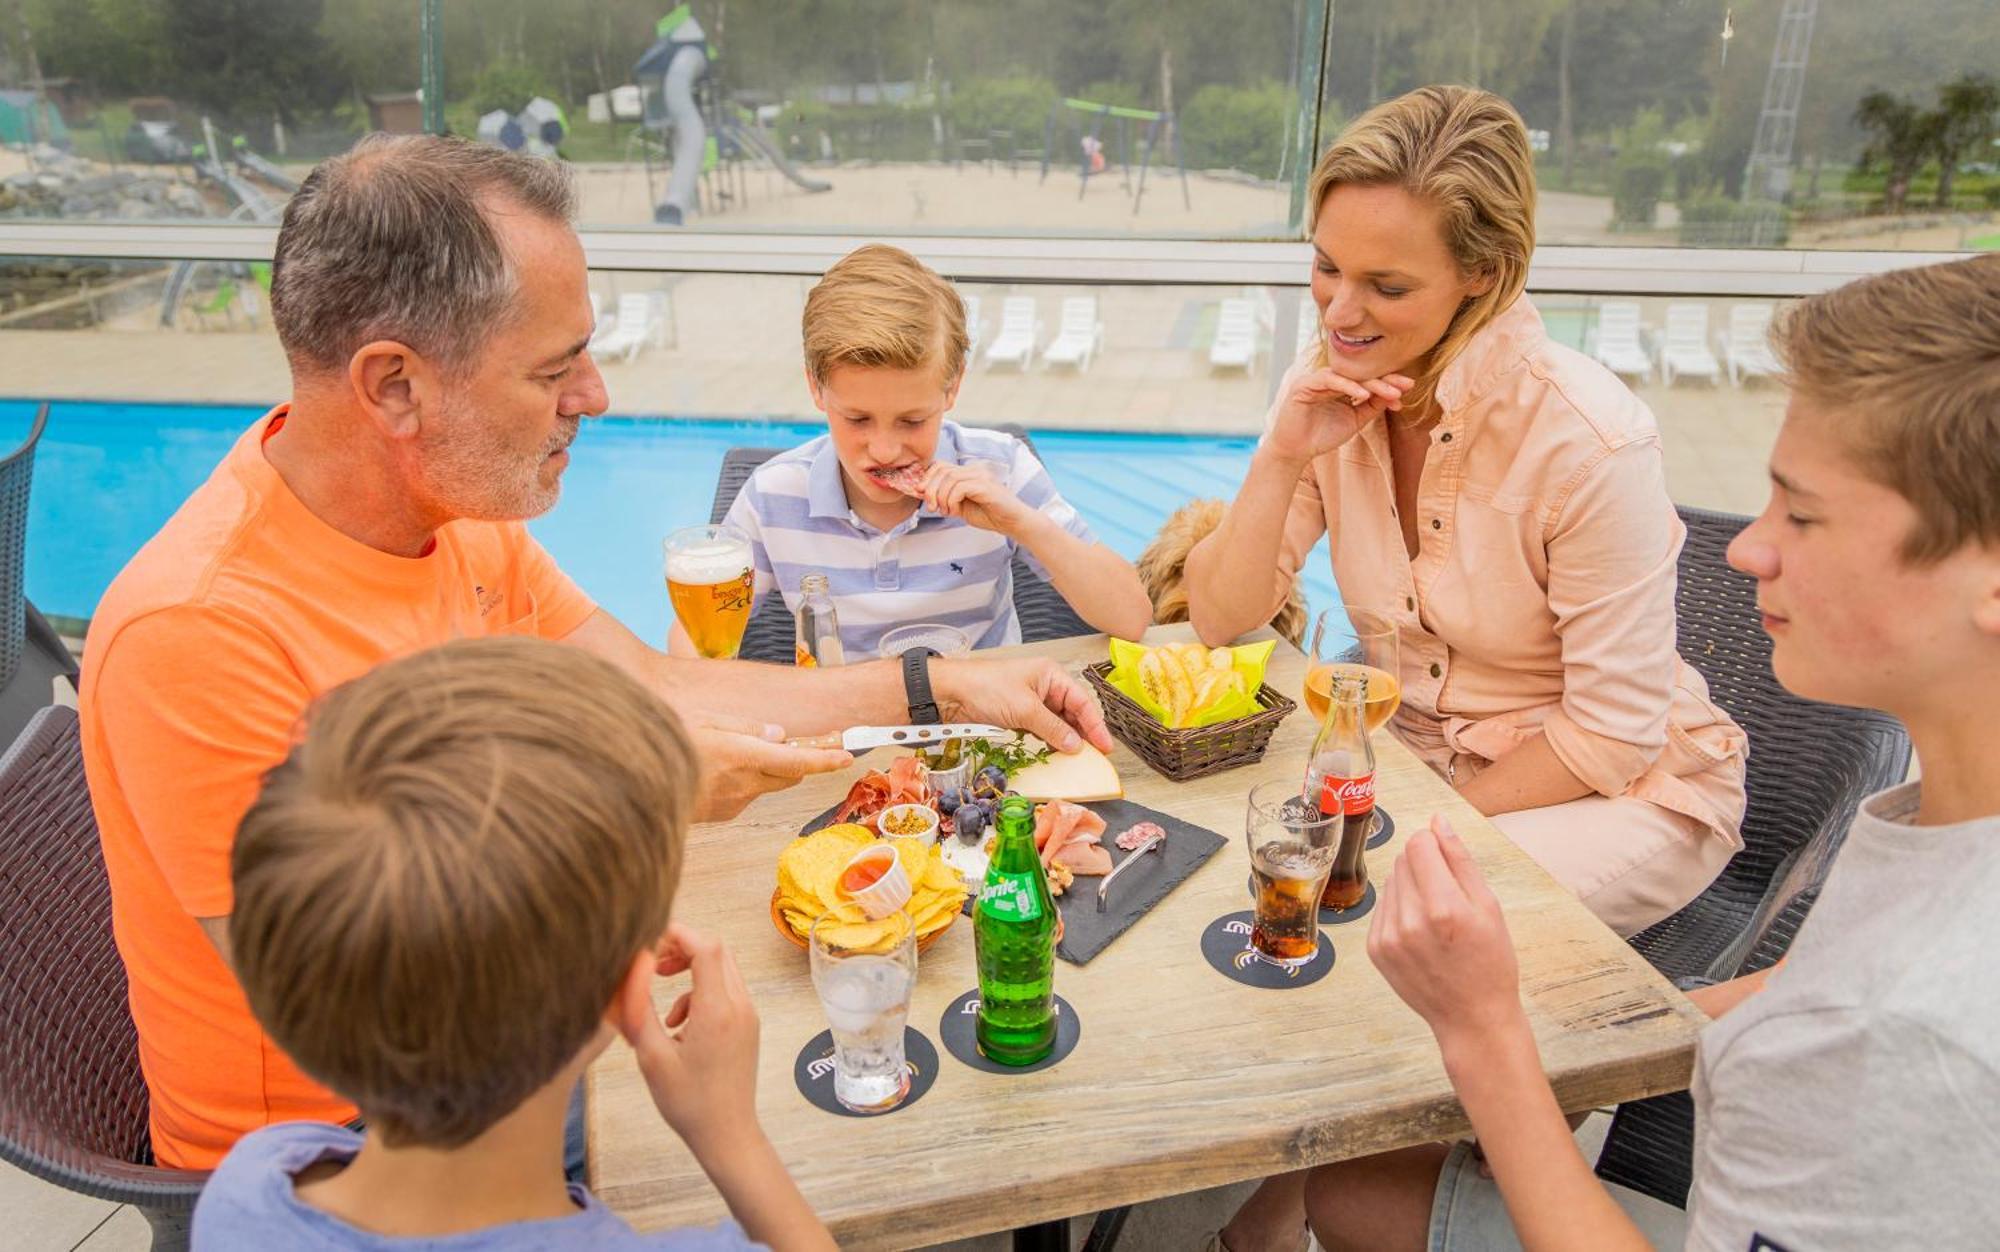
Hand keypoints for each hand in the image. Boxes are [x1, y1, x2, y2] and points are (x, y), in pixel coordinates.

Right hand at [618, 923, 765, 1157]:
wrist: (726, 1134)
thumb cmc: (688, 1102)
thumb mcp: (651, 1056)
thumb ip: (638, 1008)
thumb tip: (630, 969)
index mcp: (717, 1010)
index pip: (705, 947)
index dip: (677, 935)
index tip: (649, 942)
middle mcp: (740, 1006)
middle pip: (716, 951)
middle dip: (682, 950)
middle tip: (652, 969)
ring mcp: (748, 1015)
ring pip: (722, 969)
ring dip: (691, 974)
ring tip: (663, 1009)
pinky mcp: (748, 1025)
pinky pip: (726, 991)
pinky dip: (701, 993)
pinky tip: (679, 1025)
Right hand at [685, 712, 851, 820]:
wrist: (640, 783)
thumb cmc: (669, 745)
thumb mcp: (707, 721)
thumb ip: (747, 728)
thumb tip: (779, 734)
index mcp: (743, 755)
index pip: (798, 760)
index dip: (826, 759)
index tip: (846, 755)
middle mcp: (745, 782)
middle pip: (790, 775)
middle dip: (795, 761)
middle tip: (782, 745)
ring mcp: (735, 802)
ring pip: (766, 785)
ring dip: (763, 771)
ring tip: (729, 756)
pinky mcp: (724, 814)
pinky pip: (745, 796)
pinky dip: (742, 783)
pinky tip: (715, 773)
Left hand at [920, 461, 1029, 534]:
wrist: (1012, 522)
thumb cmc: (989, 515)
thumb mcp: (960, 506)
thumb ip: (945, 497)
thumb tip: (923, 493)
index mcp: (968, 472)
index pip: (940, 465)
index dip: (926, 477)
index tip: (919, 493)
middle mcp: (974, 470)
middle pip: (942, 470)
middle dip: (930, 489)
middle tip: (931, 506)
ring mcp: (981, 476)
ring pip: (949, 478)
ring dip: (941, 497)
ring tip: (945, 511)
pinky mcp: (986, 486)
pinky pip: (960, 488)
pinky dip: (952, 500)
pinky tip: (954, 511)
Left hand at [930, 655, 1112, 754]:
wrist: (950, 693)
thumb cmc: (986, 688)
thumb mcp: (1024, 709)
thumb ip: (1053, 728)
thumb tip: (1075, 745)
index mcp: (1050, 675)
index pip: (1081, 700)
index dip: (1096, 724)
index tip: (1106, 746)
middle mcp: (1044, 686)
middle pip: (1072, 712)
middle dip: (1084, 733)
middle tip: (1095, 756)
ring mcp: (1031, 701)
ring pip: (1057, 723)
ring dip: (1066, 740)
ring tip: (1078, 759)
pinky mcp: (1018, 715)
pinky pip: (1041, 730)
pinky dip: (1049, 742)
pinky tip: (1055, 754)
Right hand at [1263, 367, 1411, 465]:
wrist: (1296, 451)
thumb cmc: (1322, 436)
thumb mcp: (1355, 420)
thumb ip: (1372, 406)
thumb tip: (1396, 395)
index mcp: (1341, 385)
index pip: (1368, 379)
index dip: (1388, 382)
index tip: (1408, 388)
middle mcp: (1329, 379)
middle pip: (1361, 374)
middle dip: (1385, 380)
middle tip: (1405, 386)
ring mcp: (1316, 380)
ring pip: (1349, 375)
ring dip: (1372, 384)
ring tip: (1391, 393)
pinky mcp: (1304, 385)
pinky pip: (1329, 380)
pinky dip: (1347, 386)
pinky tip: (1364, 395)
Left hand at [1367, 815, 1523, 1049]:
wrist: (1472, 1018)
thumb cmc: (1490, 962)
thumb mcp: (1488, 906)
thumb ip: (1460, 859)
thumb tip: (1437, 820)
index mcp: (1443, 908)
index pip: (1419, 844)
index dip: (1434, 844)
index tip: (1447, 860)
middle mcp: (1409, 921)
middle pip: (1403, 860)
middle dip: (1424, 866)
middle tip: (1448, 896)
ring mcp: (1387, 937)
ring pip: (1391, 881)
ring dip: (1411, 888)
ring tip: (1436, 917)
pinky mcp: (1374, 949)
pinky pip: (1383, 907)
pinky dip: (1400, 910)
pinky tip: (1421, 933)